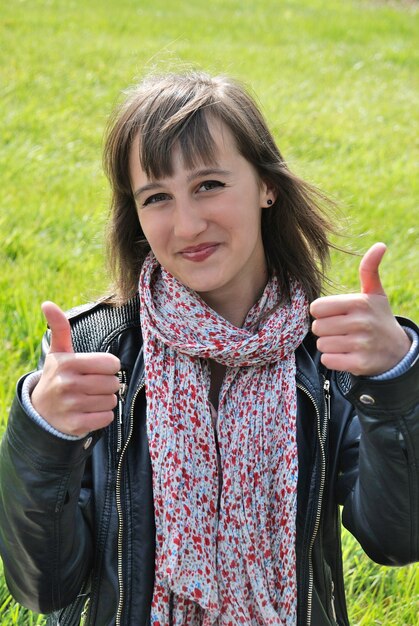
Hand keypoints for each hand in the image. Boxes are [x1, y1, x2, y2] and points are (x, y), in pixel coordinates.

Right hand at [31, 302, 120, 435]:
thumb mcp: (58, 353)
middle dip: (108, 384)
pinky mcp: (76, 425)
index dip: (108, 366)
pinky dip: (102, 415)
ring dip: (105, 400)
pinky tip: (89, 411)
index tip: (97, 369)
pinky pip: (107, 417)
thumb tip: (47, 303)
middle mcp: (68, 384)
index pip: (111, 363)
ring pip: (111, 400)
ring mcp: (72, 406)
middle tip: (92, 385)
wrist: (41, 411)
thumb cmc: (57, 376)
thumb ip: (59, 328)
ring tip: (89, 397)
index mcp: (68, 363)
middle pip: (114, 382)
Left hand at [310, 243, 411, 375]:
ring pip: (321, 344)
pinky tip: (346, 354)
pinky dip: (333, 359)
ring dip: (329, 345)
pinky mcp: (359, 363)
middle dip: (325, 329)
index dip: (322, 312)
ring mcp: (360, 344)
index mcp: (359, 303)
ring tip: (345, 342)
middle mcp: (360, 322)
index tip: (335, 314)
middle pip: (317, 327)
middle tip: (342, 329)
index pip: (316, 307)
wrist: (397, 351)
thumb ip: (369, 270)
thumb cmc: (378, 318)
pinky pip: (328, 360)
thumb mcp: (375, 294)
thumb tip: (380, 245)